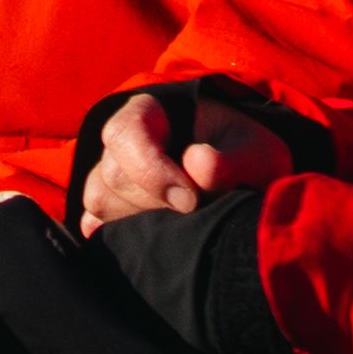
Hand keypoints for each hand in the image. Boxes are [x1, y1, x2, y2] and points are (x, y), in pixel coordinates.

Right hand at [73, 87, 290, 231]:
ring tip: (181, 225)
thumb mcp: (257, 153)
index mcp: (151, 113)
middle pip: (113, 174)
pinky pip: (94, 224)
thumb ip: (232, 160)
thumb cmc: (247, 157)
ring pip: (100, 201)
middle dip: (155, 202)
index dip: (151, 169)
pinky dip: (118, 235)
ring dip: (141, 221)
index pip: (126, 133)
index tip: (190, 199)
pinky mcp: (109, 208)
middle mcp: (123, 142)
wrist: (246, 182)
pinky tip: (150, 240)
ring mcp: (110, 175)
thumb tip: (196, 165)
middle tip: (196, 213)